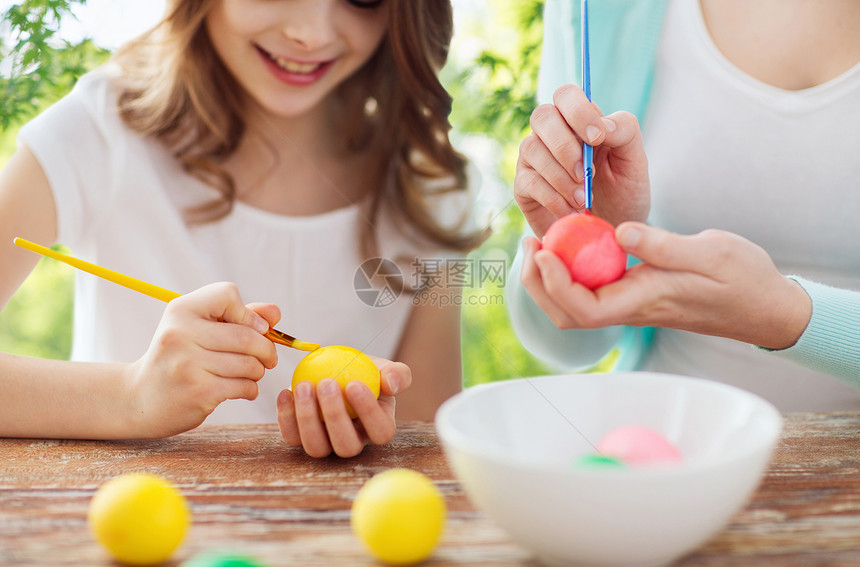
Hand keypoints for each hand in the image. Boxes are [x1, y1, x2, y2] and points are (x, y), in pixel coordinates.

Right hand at [124, 282, 279, 436]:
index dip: (247, 313)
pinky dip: (250, 388)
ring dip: (258, 371)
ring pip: (249, 364)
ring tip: (250, 373)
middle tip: (267, 358)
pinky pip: (244, 386)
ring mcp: (188, 364)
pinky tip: (240, 389)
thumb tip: (275, 313)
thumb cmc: (179, 357)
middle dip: (266, 349)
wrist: (141, 397)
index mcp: (180, 310)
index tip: (251, 329)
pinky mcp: (198, 392)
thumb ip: (240, 316)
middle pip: (248, 335)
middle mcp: (181, 334)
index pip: (228, 294)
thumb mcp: (201, 328)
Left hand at [276, 358, 412, 457]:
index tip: (354, 384)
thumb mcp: (385, 368)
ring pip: (316, 448)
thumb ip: (397, 374)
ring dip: (307, 418)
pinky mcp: (301, 440)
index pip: (381, 431)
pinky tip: (286, 392)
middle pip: (347, 446)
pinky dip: (286, 416)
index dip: (368, 412)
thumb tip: (392, 384)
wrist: (337, 372)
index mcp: (379, 429)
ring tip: (304, 385)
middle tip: (327, 383)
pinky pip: (292, 437)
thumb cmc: (365, 372)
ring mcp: (326, 445)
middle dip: (335, 416)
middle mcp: (353, 443)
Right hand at [515, 84, 650, 236]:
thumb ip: (625, 132)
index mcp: (579, 121)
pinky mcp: (524, 187)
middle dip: (564, 145)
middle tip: (587, 173)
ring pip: (531, 148)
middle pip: (542, 116)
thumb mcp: (635, 161)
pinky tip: (571, 211)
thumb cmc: (622, 192)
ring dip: (561, 176)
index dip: (578, 112)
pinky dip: (553, 198)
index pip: (566, 95)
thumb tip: (602, 125)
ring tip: (584, 199)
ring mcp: (534, 160)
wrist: (610, 230)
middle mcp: (551, 134)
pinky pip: (529, 182)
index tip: (597, 139)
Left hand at [522, 222, 811, 349]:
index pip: (584, 308)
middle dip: (538, 284)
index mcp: (644, 302)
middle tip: (528, 243)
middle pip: (567, 314)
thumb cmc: (743, 280)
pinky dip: (569, 273)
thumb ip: (662, 244)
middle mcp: (630, 309)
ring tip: (539, 242)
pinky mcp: (633, 295)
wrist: (764, 305)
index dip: (555, 283)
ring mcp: (630, 305)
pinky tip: (567, 245)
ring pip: (574, 307)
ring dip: (548, 280)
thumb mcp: (710, 253)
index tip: (542, 249)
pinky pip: (590, 291)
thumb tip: (618, 231)